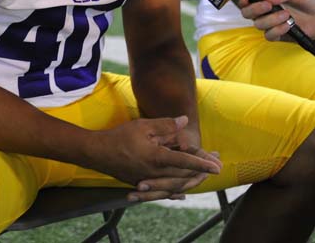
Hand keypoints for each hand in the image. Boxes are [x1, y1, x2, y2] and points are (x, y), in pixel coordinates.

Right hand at [94, 116, 220, 202]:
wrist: (97, 153)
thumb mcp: (143, 125)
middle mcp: (154, 173)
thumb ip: (165, 125)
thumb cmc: (120, 136)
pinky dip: (175, 192)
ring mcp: (147, 182)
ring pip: (175, 186)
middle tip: (217, 166)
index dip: (202, 163)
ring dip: (191, 181)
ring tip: (204, 177)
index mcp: (156, 158)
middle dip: (201, 172)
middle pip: (183, 176)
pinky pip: (162, 191)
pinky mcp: (141, 185)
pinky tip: (182, 194)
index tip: (217, 166)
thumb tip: (184, 121)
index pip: (184, 161)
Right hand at [238, 0, 314, 40]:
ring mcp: (272, 22)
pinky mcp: (280, 34)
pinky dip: (277, 30)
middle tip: (267, 6)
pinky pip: (269, 35)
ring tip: (287, 15)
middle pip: (247, 13)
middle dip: (254, 10)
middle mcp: (267, 10)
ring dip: (271, 20)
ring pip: (258, 25)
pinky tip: (288, 25)